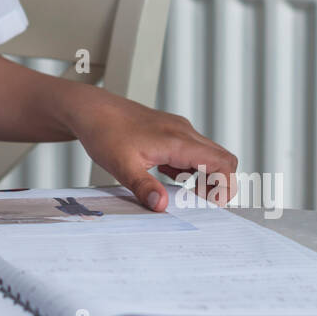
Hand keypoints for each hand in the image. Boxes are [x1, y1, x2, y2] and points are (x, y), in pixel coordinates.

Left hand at [73, 92, 237, 210]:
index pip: (222, 162)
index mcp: (178, 141)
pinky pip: (193, 152)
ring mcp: (178, 131)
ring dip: (205, 177)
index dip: (225, 186)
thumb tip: (162, 206)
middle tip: (199, 204)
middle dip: (219, 185)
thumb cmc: (104, 132)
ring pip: (209, 155)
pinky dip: (191, 169)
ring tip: (185, 196)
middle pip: (223, 159)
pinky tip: (170, 180)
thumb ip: (144, 187)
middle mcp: (184, 133)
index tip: (211, 205)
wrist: (91, 109)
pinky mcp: (170, 133)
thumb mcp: (120, 165)